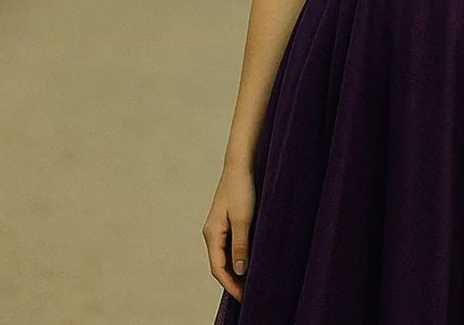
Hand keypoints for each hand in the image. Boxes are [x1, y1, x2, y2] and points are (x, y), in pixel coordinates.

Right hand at [202, 165, 256, 301]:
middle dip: (233, 281)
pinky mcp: (228, 222)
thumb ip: (240, 245)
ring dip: (237, 270)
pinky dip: (240, 257)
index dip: (230, 285)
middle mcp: (212, 233)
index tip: (244, 298)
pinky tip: (251, 262)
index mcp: (212, 234)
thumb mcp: (243, 219)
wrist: (241, 165)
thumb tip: (239, 270)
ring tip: (252, 282)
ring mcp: (220, 228)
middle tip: (249, 294)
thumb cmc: (241, 189)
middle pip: (220, 265)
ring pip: (226, 256)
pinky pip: (231, 246)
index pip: (218, 268)